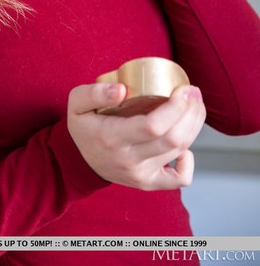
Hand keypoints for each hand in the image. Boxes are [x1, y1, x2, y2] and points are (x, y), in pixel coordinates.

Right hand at [67, 81, 205, 189]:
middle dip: (191, 112)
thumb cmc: (83, 126)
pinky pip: (180, 179)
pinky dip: (189, 161)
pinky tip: (184, 144)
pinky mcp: (148, 183)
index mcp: (112, 138)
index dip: (176, 107)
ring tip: (194, 105)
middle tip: (194, 92)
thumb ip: (95, 93)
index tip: (184, 89)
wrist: (79, 161)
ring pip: (179, 151)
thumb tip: (122, 89)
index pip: (153, 126)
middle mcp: (129, 160)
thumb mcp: (77, 103)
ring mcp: (141, 175)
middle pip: (173, 139)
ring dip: (193, 126)